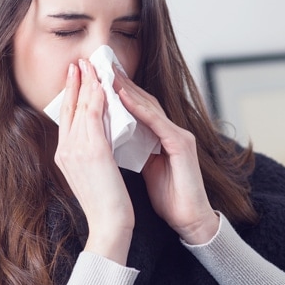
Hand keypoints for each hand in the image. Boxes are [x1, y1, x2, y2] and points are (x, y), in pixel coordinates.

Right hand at [54, 59, 133, 262]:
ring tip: (91, 65)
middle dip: (75, 82)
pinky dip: (98, 97)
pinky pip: (94, 116)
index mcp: (64, 155)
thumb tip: (97, 137)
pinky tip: (103, 84)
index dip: (70, 95)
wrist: (109, 224)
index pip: (66, 118)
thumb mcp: (92, 174)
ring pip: (81, 108)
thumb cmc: (106, 204)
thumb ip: (90, 153)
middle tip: (79, 62)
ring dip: (87, 83)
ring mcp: (76, 149)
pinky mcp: (92, 151)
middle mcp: (65, 150)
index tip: (75, 76)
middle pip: (68, 108)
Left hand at [114, 71, 219, 244]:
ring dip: (127, 88)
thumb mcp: (144, 167)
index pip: (136, 108)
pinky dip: (139, 109)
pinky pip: (157, 122)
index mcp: (161, 136)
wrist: (189, 219)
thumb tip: (110, 138)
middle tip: (98, 65)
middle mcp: (172, 130)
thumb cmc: (168, 197)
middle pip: (142, 100)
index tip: (95, 78)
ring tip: (106, 74)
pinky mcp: (182, 145)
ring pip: (149, 106)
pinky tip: (122, 97)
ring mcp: (179, 135)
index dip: (117, 92)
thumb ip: (132, 149)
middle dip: (120, 82)